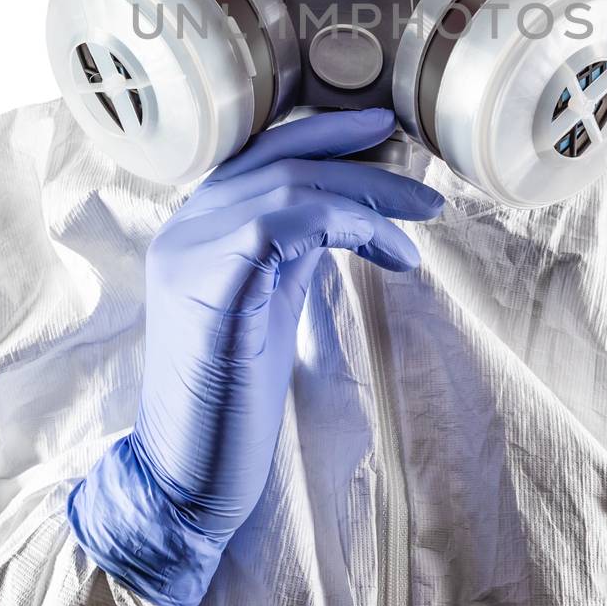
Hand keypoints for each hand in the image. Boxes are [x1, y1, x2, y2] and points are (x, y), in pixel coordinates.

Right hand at [67, 106, 442, 605]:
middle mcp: (183, 230)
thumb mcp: (267, 304)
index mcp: (194, 229)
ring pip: (286, 188)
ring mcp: (189, 256)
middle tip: (423, 184)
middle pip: (278, 161)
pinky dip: (348, 228)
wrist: (188, 478)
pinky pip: (280, 227)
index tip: (380, 126)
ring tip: (421, 223)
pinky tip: (394, 255)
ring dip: (366, 199)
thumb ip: (290, 250)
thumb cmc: (232, 400)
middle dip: (358, 161)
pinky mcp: (210, 290)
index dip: (322, 132)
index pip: (259, 154)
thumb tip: (345, 209)